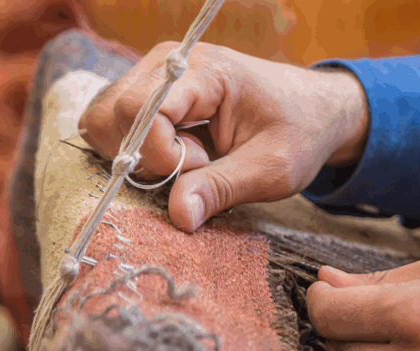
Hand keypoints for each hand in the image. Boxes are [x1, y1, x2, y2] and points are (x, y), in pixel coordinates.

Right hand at [79, 42, 368, 231]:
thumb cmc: (299, 132)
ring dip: (141, 157)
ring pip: (106, 124)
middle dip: (148, 157)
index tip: (204, 166)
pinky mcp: (149, 98)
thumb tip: (178, 217)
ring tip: (194, 160)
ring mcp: (153, 79)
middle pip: (113, 116)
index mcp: (203, 70)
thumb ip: (222, 189)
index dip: (162, 153)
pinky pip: (116, 130)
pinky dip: (140, 154)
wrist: (314, 112)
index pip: (142, 109)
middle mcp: (167, 65)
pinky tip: (182, 157)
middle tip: (200, 165)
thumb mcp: (273, 169)